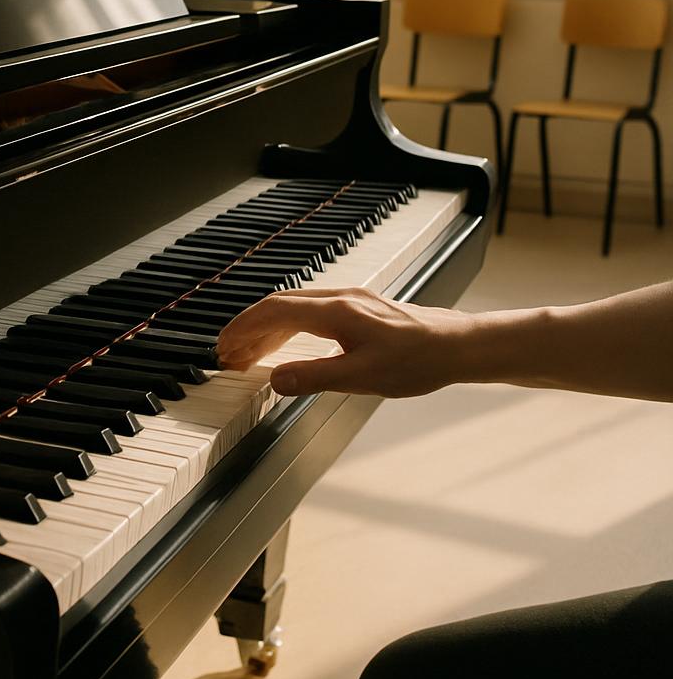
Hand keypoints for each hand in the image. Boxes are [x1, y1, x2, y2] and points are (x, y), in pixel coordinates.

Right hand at [215, 287, 477, 397]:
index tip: (223, 345)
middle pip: (280, 307)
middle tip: (228, 355)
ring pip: (295, 309)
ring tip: (249, 356)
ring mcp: (350, 301)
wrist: (456, 346)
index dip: (244, 328)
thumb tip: (274, 380)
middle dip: (250, 330)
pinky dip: (289, 330)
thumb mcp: (361, 377)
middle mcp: (339, 298)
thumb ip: (313, 378)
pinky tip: (287, 348)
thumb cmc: (416, 360)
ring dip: (268, 330)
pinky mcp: (359, 310)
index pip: (274, 311)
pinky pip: (311, 313)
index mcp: (335, 311)